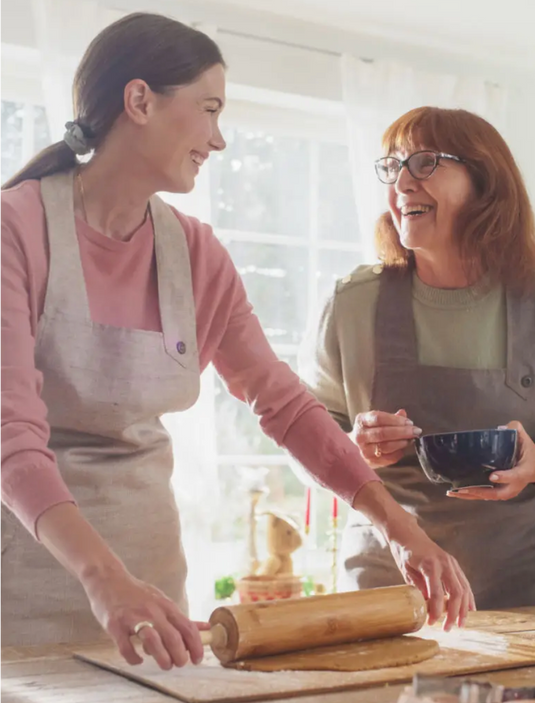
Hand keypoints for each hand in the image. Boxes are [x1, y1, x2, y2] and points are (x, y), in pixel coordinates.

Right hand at [82, 565, 205, 668]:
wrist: (108, 580)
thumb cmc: (137, 594)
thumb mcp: (162, 600)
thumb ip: (181, 618)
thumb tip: (206, 628)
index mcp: (165, 605)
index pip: (187, 627)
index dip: (196, 645)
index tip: (197, 659)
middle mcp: (152, 611)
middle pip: (173, 636)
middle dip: (180, 655)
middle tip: (180, 663)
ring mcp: (133, 618)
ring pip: (152, 640)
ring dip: (162, 657)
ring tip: (165, 664)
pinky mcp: (115, 625)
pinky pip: (126, 647)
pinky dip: (134, 658)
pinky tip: (138, 660)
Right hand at [353, 409, 421, 467]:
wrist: (352, 448)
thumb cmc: (368, 431)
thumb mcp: (374, 420)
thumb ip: (390, 417)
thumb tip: (403, 413)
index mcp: (361, 421)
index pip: (378, 418)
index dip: (395, 420)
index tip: (409, 422)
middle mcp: (360, 436)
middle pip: (383, 433)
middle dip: (403, 431)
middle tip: (416, 431)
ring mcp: (364, 450)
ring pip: (386, 446)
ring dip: (402, 442)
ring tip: (411, 439)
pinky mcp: (369, 462)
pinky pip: (388, 458)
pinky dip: (398, 453)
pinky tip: (403, 449)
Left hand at [387, 521, 475, 630]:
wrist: (408, 533)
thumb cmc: (404, 552)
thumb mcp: (406, 571)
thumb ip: (418, 588)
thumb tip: (427, 607)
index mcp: (430, 564)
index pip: (437, 593)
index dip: (435, 610)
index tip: (431, 623)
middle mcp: (444, 563)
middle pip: (456, 593)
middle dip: (453, 613)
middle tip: (447, 628)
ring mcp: (451, 562)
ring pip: (464, 589)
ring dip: (463, 609)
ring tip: (459, 624)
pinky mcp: (454, 564)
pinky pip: (464, 583)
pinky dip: (468, 597)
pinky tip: (469, 610)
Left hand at [449, 421, 534, 501]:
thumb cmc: (529, 455)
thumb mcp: (525, 441)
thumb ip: (515, 431)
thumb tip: (501, 428)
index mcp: (522, 473)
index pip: (514, 476)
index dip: (504, 477)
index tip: (492, 476)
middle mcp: (513, 486)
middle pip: (496, 493)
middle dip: (479, 491)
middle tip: (462, 489)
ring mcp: (505, 491)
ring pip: (487, 496)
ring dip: (470, 495)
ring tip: (453, 493)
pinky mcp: (498, 492)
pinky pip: (484, 495)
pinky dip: (471, 495)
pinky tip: (456, 493)